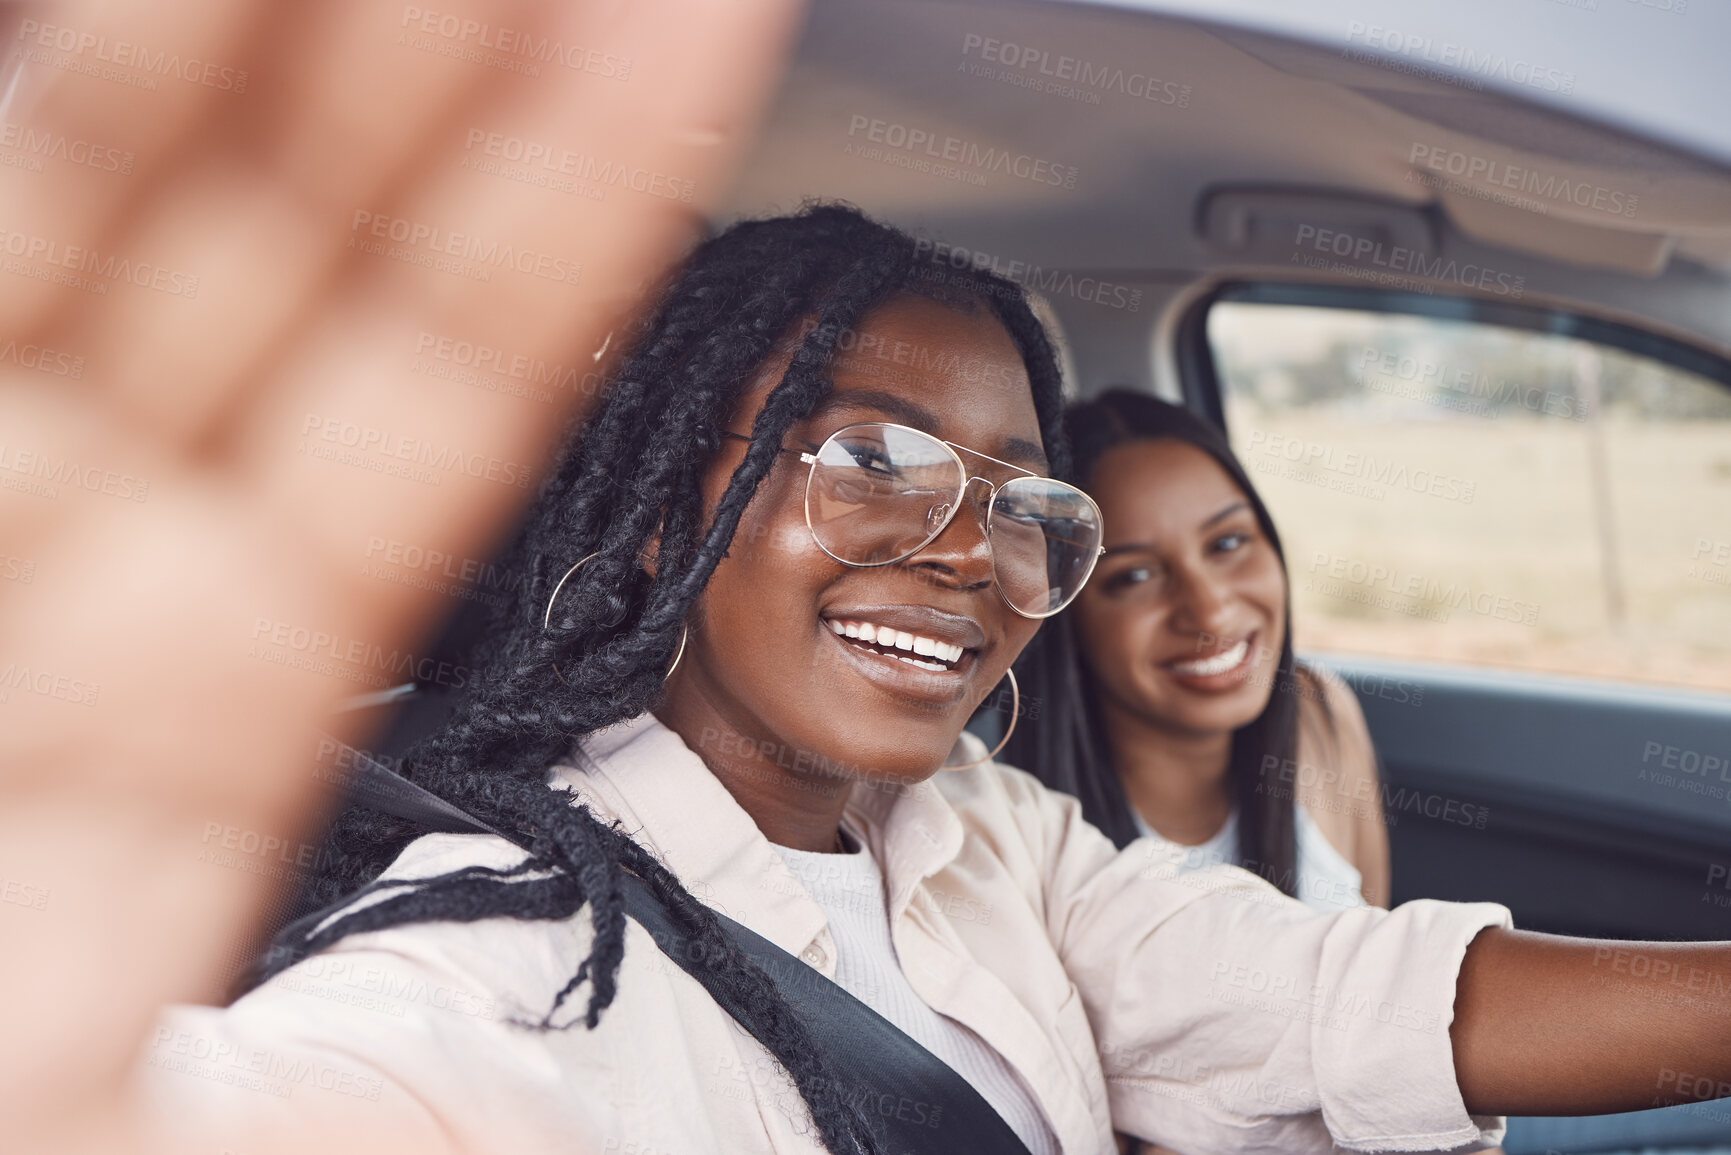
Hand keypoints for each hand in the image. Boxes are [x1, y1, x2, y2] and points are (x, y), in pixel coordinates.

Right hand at [0, 1, 797, 1148]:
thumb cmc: (20, 1154)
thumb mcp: (241, 1142)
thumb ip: (399, 1108)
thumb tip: (563, 1128)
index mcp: (208, 689)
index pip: (435, 388)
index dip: (558, 212)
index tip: (680, 47)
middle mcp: (88, 565)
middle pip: (303, 254)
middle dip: (437, 68)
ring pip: (148, 209)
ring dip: (279, 37)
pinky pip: (20, 248)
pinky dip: (90, 98)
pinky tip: (158, 3)